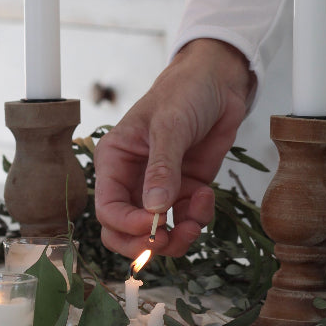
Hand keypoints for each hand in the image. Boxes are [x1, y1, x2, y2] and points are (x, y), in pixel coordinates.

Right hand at [94, 38, 253, 257]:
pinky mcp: (187, 189)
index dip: (126, 226)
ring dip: (177, 236)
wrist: (218, 82)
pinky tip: (206, 196)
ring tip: (196, 219)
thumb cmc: (184, 93)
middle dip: (146, 243)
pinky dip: (197, 218)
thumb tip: (154, 210)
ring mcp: (161, 188)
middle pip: (125, 231)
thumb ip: (162, 168)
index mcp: (115, 162)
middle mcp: (133, 180)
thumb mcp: (170, 126)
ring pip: (158, 232)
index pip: (108, 209)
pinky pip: (185, 219)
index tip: (152, 227)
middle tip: (169, 238)